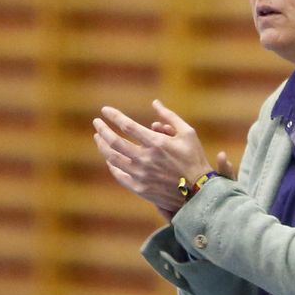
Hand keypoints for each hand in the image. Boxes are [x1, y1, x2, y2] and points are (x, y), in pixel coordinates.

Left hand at [93, 100, 209, 215]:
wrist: (198, 191)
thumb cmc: (194, 159)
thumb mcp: (187, 133)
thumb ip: (169, 117)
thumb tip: (155, 103)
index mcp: (156, 143)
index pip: (127, 126)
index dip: (114, 116)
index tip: (105, 110)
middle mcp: (145, 159)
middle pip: (114, 142)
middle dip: (102, 130)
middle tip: (96, 123)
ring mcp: (141, 175)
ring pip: (113, 159)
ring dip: (102, 146)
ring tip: (99, 138)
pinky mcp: (139, 188)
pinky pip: (119, 175)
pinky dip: (112, 166)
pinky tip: (110, 158)